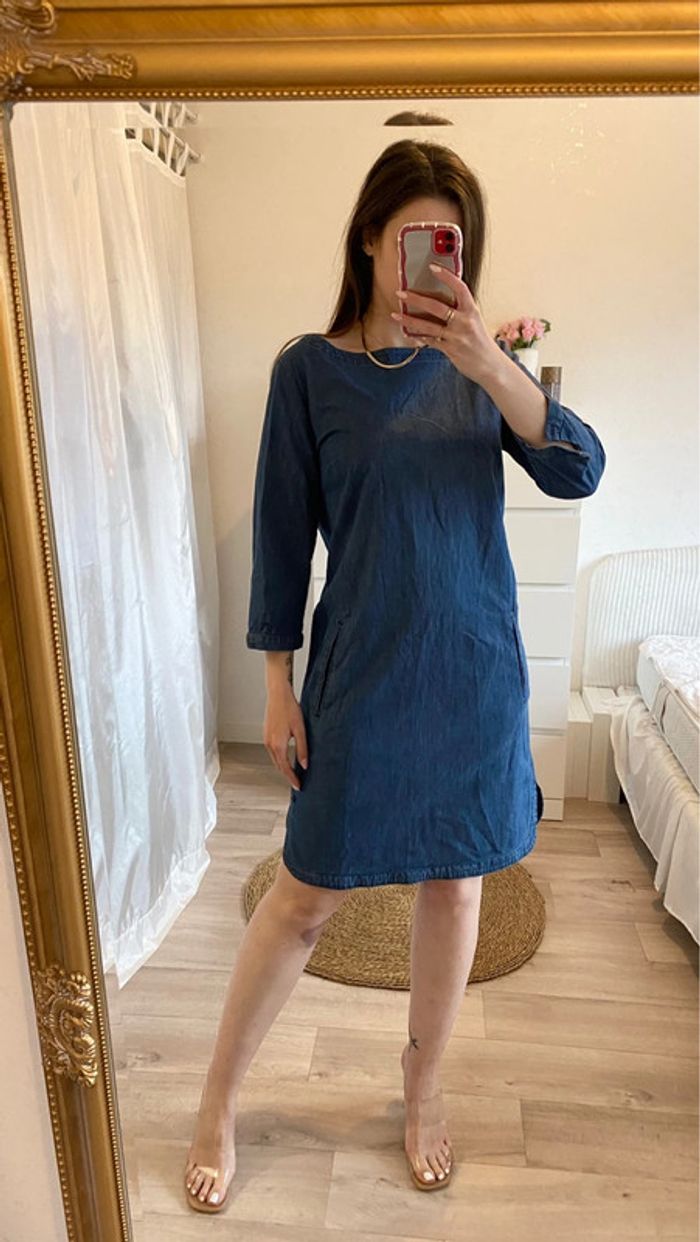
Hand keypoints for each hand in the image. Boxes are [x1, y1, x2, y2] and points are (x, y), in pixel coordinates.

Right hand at [263, 687, 307, 789]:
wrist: (278, 695)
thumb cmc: (290, 709)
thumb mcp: (300, 730)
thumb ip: (302, 749)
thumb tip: (304, 765)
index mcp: (277, 745)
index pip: (285, 768)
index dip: (292, 779)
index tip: (299, 787)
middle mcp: (269, 744)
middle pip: (278, 766)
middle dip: (287, 775)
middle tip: (297, 783)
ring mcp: (266, 739)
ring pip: (275, 759)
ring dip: (283, 767)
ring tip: (293, 773)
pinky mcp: (266, 734)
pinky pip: (272, 752)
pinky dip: (279, 758)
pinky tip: (286, 758)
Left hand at [391, 265, 501, 384]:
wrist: (490, 365)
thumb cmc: (481, 343)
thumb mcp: (475, 321)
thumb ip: (461, 311)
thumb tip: (441, 301)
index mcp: (472, 311)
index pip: (459, 288)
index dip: (446, 276)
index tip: (433, 267)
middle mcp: (464, 321)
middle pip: (436, 306)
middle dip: (416, 298)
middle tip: (401, 293)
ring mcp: (456, 336)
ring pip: (428, 325)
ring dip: (409, 319)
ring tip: (396, 315)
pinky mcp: (450, 349)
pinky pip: (430, 340)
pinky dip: (419, 336)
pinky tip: (409, 333)